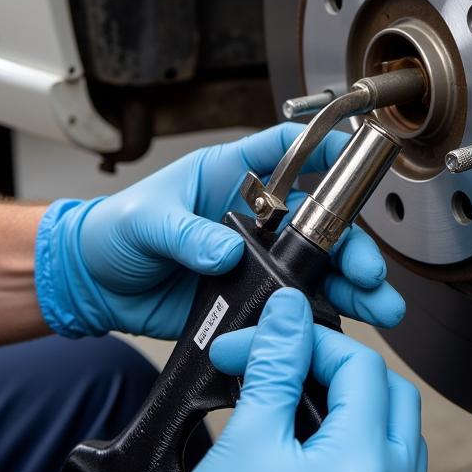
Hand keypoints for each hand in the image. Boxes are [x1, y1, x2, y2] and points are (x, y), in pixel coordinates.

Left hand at [34, 124, 405, 338]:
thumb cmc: (114, 231)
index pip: (287, 148)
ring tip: (378, 303)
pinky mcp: (249, 295)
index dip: (325, 146)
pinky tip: (346, 325)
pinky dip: (321, 314)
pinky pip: (292, 302)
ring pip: (317, 264)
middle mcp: (254, 215)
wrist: (93, 286)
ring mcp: (255, 257)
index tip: (356, 154)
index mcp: (231, 175)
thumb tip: (225, 252)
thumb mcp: (146, 221)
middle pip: (318, 218)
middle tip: (366, 267)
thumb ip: (185, 233)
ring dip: (350, 282)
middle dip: (350, 241)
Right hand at [103, 289, 427, 471]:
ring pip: (404, 451)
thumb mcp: (246, 437)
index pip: (363, 369)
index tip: (280, 340)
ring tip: (309, 419)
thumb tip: (290, 312)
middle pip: (397, 404)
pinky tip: (323, 470)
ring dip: (366, 422)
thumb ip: (277, 363)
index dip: (320, 342)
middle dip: (349, 375)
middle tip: (299, 372)